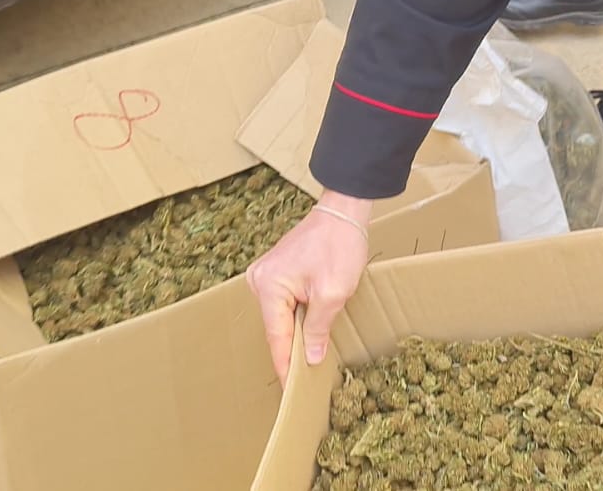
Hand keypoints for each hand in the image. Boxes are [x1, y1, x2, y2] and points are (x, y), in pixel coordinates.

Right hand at [246, 191, 372, 378]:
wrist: (344, 211)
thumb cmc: (339, 246)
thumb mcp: (333, 293)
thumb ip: (318, 328)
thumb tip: (309, 358)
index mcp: (269, 287)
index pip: (276, 337)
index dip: (285, 365)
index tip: (290, 392)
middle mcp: (259, 280)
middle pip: (275, 328)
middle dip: (291, 351)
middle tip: (305, 380)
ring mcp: (266, 274)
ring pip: (280, 317)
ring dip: (295, 334)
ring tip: (308, 360)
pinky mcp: (277, 271)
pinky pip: (285, 304)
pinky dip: (297, 318)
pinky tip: (309, 331)